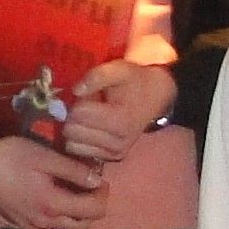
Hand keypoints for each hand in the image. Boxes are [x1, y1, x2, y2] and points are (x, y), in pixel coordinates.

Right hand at [0, 135, 110, 228]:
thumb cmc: (8, 157)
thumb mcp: (44, 157)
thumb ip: (73, 170)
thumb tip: (98, 180)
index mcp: (52, 205)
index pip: (93, 210)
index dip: (103, 194)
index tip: (99, 177)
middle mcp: (45, 222)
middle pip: (84, 225)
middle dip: (94, 206)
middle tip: (91, 185)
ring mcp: (33, 226)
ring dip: (79, 214)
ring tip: (75, 192)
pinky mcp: (22, 225)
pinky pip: (52, 227)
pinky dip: (62, 217)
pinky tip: (56, 198)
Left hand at [58, 60, 175, 164]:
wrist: (156, 98)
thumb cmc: (135, 82)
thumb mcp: (119, 70)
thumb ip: (97, 76)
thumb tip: (75, 90)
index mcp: (120, 121)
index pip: (78, 114)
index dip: (76, 101)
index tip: (85, 95)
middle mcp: (117, 143)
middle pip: (72, 131)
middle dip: (73, 116)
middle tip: (85, 105)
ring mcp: (114, 153)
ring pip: (72, 144)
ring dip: (74, 129)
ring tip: (88, 116)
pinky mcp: (110, 158)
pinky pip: (79, 152)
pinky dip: (78, 140)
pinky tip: (89, 128)